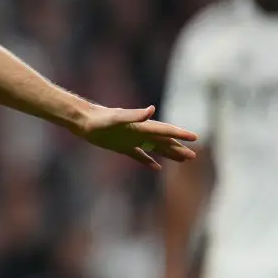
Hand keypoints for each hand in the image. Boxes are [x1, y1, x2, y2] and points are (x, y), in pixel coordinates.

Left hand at [70, 105, 196, 169]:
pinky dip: (148, 161)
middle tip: (194, 155)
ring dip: (168, 154)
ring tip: (182, 160)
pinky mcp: (121, 146)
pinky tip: (156, 167)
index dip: (179, 134)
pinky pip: (139, 155)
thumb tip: (152, 110)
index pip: (164, 130)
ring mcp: (131, 140)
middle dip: (178, 147)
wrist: (82, 120)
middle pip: (163, 141)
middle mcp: (138, 132)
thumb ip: (134, 115)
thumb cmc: (99, 119)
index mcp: (141, 126)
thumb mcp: (116, 118)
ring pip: (154, 148)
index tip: (195, 138)